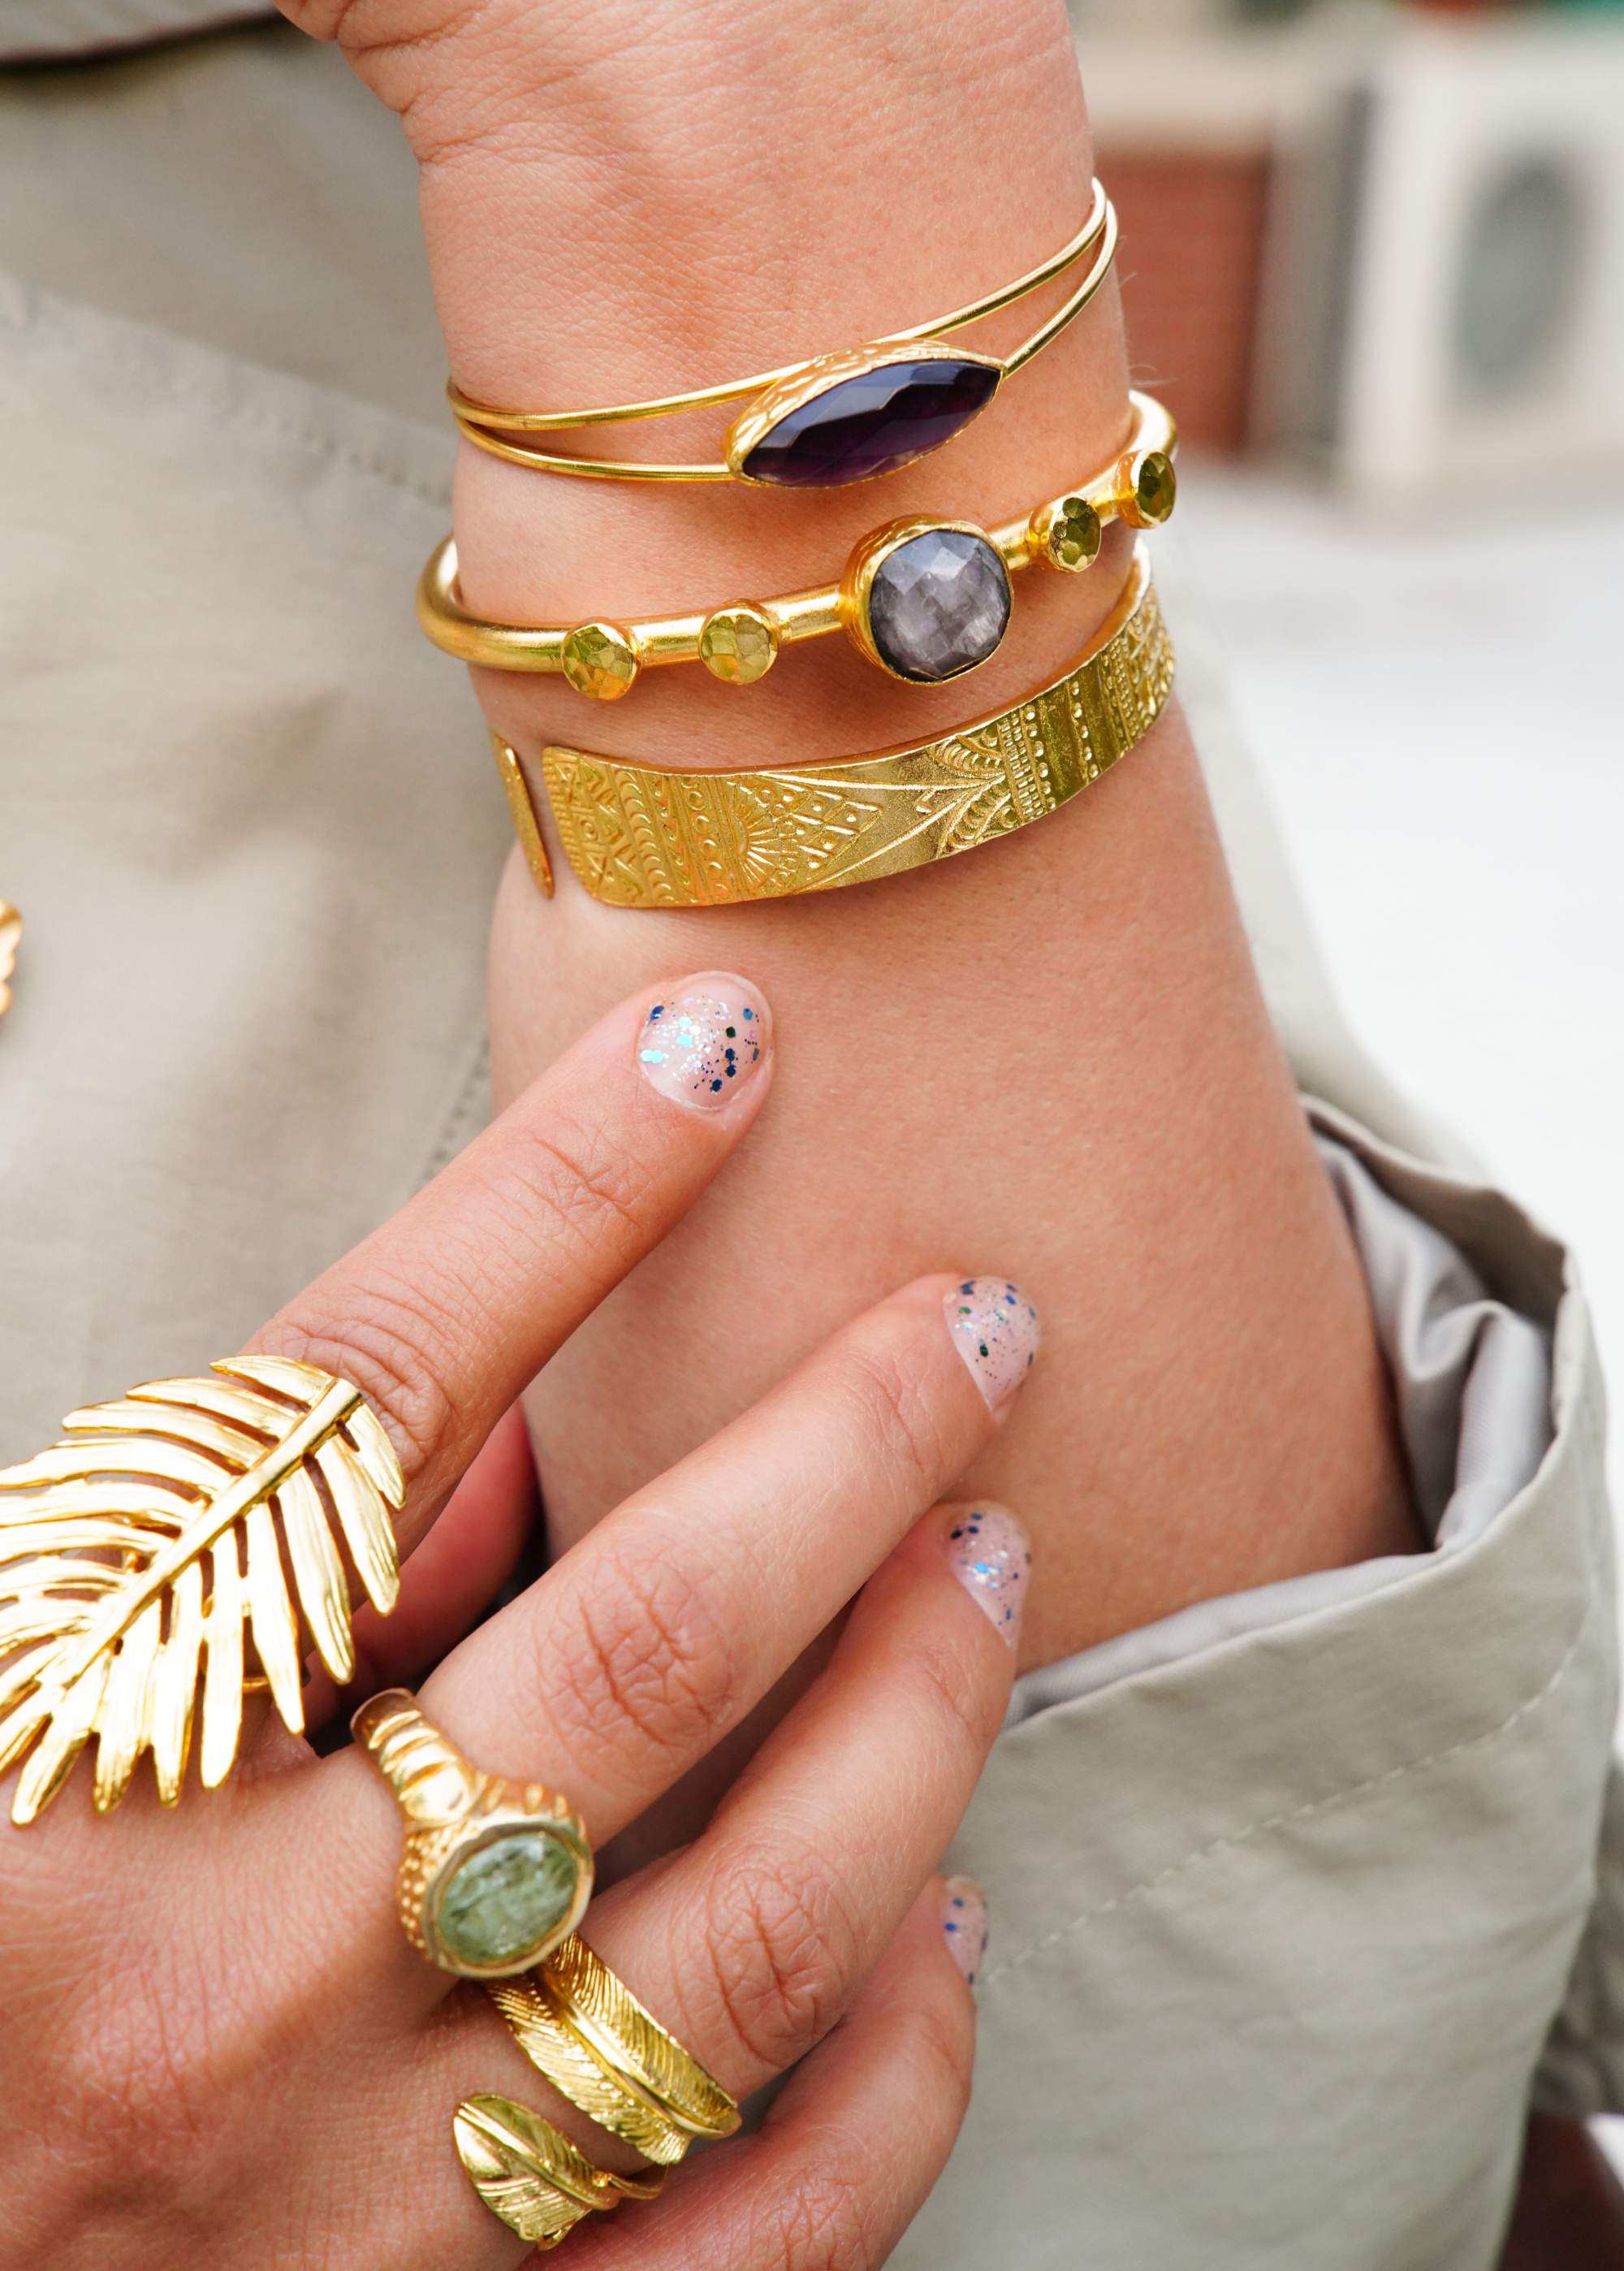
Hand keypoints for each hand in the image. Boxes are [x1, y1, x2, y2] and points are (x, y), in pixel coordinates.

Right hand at [0, 971, 1032, 2266]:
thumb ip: (214, 1557)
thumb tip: (512, 1430)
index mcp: (72, 1758)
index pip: (370, 1400)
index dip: (562, 1191)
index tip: (714, 1047)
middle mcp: (226, 1983)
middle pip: (631, 1648)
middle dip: (844, 1448)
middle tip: (975, 1321)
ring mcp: (350, 2205)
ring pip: (749, 1934)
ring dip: (917, 1716)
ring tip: (992, 1561)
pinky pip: (757, 2243)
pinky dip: (894, 2074)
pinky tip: (946, 1925)